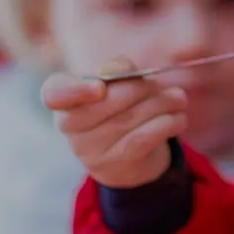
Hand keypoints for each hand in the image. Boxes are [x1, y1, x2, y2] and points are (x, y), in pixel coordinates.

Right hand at [42, 57, 187, 188]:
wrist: (130, 159)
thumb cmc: (120, 111)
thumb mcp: (116, 87)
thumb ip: (116, 71)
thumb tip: (119, 67)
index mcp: (63, 101)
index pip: (54, 93)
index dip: (74, 90)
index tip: (100, 86)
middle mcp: (69, 127)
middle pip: (104, 101)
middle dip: (140, 88)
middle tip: (162, 84)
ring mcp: (90, 151)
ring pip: (128, 119)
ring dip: (160, 104)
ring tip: (179, 98)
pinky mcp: (115, 166)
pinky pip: (142, 139)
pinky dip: (165, 124)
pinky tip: (179, 118)